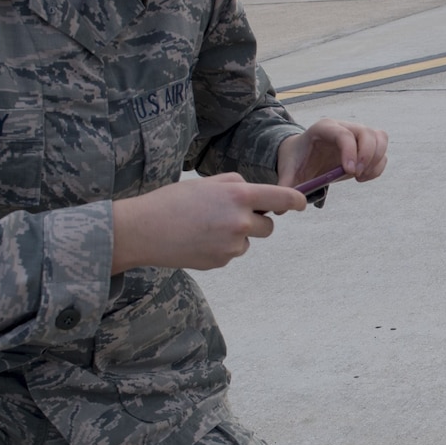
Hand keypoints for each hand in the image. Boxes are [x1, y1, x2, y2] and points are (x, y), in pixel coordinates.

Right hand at [110, 173, 305, 272]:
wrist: (144, 231)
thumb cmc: (173, 201)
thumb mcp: (207, 182)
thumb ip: (236, 184)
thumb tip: (255, 194)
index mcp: (238, 196)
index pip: (282, 199)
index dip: (296, 201)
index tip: (301, 203)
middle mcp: (240, 222)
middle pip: (268, 227)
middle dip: (256, 222)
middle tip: (230, 215)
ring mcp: (231, 246)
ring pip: (248, 241)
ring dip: (236, 235)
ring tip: (205, 228)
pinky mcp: (221, 262)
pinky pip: (231, 253)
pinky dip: (221, 248)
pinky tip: (198, 240)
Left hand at [277, 118, 389, 188]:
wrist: (303, 153)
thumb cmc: (297, 160)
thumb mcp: (289, 172)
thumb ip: (286, 187)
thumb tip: (280, 209)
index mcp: (323, 128)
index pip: (343, 134)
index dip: (350, 151)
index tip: (349, 172)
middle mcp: (343, 127)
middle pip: (367, 133)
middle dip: (367, 156)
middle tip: (355, 176)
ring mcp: (357, 134)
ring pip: (379, 138)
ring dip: (376, 160)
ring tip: (359, 177)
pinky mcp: (365, 144)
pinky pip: (382, 149)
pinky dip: (378, 165)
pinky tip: (363, 177)